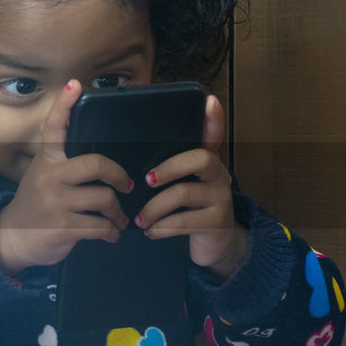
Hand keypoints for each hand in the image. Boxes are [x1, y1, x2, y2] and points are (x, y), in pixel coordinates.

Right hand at [0, 80, 133, 275]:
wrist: (12, 239)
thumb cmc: (36, 206)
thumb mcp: (43, 177)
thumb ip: (64, 166)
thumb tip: (103, 164)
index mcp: (46, 160)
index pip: (54, 126)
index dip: (64, 104)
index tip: (75, 83)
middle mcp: (50, 176)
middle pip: (96, 164)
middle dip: (119, 176)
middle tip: (127, 186)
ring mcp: (56, 201)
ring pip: (104, 199)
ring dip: (117, 213)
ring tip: (117, 219)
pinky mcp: (63, 226)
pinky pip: (101, 226)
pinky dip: (112, 232)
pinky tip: (110, 234)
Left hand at [133, 94, 248, 279]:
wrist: (214, 244)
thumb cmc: (188, 209)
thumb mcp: (179, 185)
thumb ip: (162, 169)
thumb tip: (123, 158)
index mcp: (205, 161)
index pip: (213, 135)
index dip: (213, 118)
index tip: (210, 101)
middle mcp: (219, 174)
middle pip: (200, 159)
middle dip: (168, 168)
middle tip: (145, 181)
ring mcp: (221, 198)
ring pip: (184, 193)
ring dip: (154, 208)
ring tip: (139, 220)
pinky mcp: (218, 222)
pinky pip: (185, 221)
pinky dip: (162, 227)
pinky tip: (151, 231)